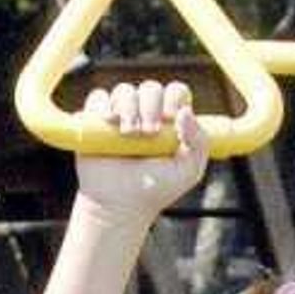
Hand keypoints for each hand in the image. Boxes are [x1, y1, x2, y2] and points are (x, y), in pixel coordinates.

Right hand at [72, 81, 207, 220]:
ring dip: (128, 106)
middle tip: (149, 133)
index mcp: (170, 119)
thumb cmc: (157, 189)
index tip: (170, 118)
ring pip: (124, 91)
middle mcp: (145, 112)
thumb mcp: (189, 170)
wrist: (121, 205)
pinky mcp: (95, 121)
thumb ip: (199, 142)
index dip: (174, 98)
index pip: (176, 92)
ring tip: (129, 133)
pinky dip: (102, 104)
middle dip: (151, 105)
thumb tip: (185, 111)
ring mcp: (120, 115)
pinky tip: (109, 120)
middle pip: (150, 88)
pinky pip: (98, 97)